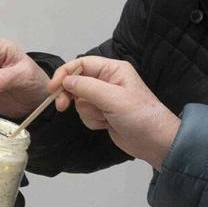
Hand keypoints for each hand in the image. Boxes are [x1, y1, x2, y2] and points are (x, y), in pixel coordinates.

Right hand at [50, 55, 179, 167]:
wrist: (155, 142)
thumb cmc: (140, 116)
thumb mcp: (113, 99)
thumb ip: (87, 87)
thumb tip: (66, 81)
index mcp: (113, 70)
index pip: (82, 64)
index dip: (65, 73)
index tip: (52, 88)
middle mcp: (108, 81)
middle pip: (77, 82)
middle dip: (70, 95)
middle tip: (62, 107)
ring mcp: (105, 98)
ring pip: (80, 100)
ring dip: (87, 112)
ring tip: (103, 118)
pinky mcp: (104, 113)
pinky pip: (86, 113)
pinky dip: (92, 120)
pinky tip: (106, 125)